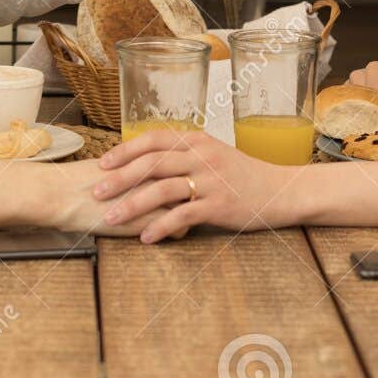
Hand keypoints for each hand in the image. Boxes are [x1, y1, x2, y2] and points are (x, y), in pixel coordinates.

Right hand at [44, 160, 189, 237]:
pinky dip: (178, 232)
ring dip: (192, 213)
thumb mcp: (112, 167)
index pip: (184, 161)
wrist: (61, 194)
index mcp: (148, 156)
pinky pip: (179, 228)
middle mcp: (156, 172)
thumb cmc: (80, 180)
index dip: (190, 172)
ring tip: (189, 219)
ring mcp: (156, 195)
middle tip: (198, 200)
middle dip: (198, 191)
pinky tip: (171, 234)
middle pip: (194, 180)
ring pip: (191, 204)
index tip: (191, 181)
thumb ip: (133, 167)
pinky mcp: (150, 219)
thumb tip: (141, 171)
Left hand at [90, 128, 306, 243]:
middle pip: (152, 164)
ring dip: (133, 205)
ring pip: (162, 190)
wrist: (282, 191)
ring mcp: (212, 180)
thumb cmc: (244, 175)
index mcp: (197, 141)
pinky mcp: (219, 205)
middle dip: (119, 178)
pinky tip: (145, 238)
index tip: (102, 163)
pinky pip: (183, 215)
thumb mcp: (214, 154)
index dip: (125, 151)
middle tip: (96, 192)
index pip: (153, 139)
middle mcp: (202, 156)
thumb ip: (184, 156)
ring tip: (111, 218)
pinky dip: (161, 227)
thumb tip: (145, 164)